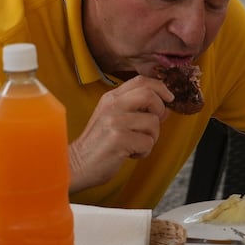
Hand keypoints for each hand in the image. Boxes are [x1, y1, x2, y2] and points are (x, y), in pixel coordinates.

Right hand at [68, 77, 169, 191]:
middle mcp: (112, 105)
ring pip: (153, 122)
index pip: (141, 80)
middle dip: (159, 110)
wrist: (75, 164)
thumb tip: (165, 108)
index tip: (169, 98)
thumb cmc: (98, 144)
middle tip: (152, 125)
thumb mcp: (114, 119)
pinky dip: (144, 152)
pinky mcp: (118, 139)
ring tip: (135, 145)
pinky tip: (129, 154)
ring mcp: (115, 121)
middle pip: (149, 94)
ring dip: (151, 138)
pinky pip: (148, 142)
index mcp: (111, 98)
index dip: (160, 87)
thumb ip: (137, 110)